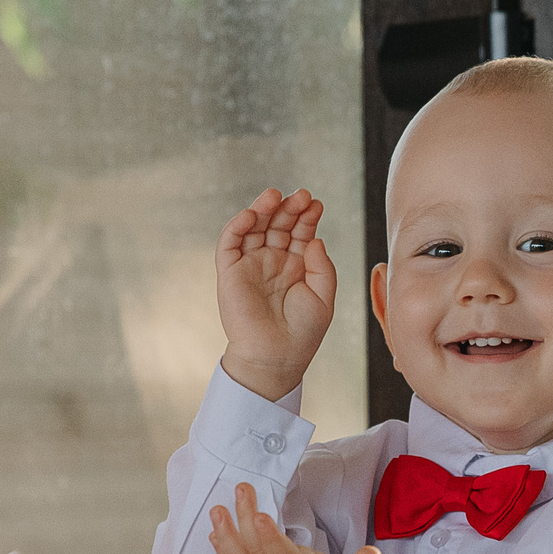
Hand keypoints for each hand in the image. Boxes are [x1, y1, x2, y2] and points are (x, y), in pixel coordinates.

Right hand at [217, 188, 336, 401]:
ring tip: (276, 196)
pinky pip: (229, 244)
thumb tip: (315, 238)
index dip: (307, 216)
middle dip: (289, 208)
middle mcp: (272, 262)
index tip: (316, 204)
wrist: (275, 358)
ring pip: (254, 228)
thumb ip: (322, 266)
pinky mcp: (230, 273)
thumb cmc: (303, 333)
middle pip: (278, 225)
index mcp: (296, 267)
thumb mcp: (323, 297)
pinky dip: (237, 226)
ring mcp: (250, 266)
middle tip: (301, 195)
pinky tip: (252, 214)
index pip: (300, 232)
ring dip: (263, 209)